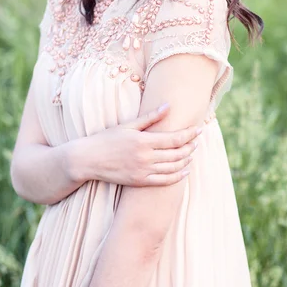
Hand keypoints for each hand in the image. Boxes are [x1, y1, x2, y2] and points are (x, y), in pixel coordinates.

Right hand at [80, 105, 200, 186]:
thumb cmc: (107, 139)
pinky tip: (184, 171)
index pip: (174, 138)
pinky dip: (177, 176)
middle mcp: (145, 157)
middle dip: (190, 146)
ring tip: (192, 153)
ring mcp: (143, 171)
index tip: (198, 129)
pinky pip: (164, 181)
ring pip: (173, 168)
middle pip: (176, 153)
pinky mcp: (139, 181)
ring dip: (186, 160)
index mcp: (143, 140)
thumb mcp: (128, 125)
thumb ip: (150, 117)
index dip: (188, 134)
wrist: (88, 160)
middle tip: (196, 140)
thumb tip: (168, 105)